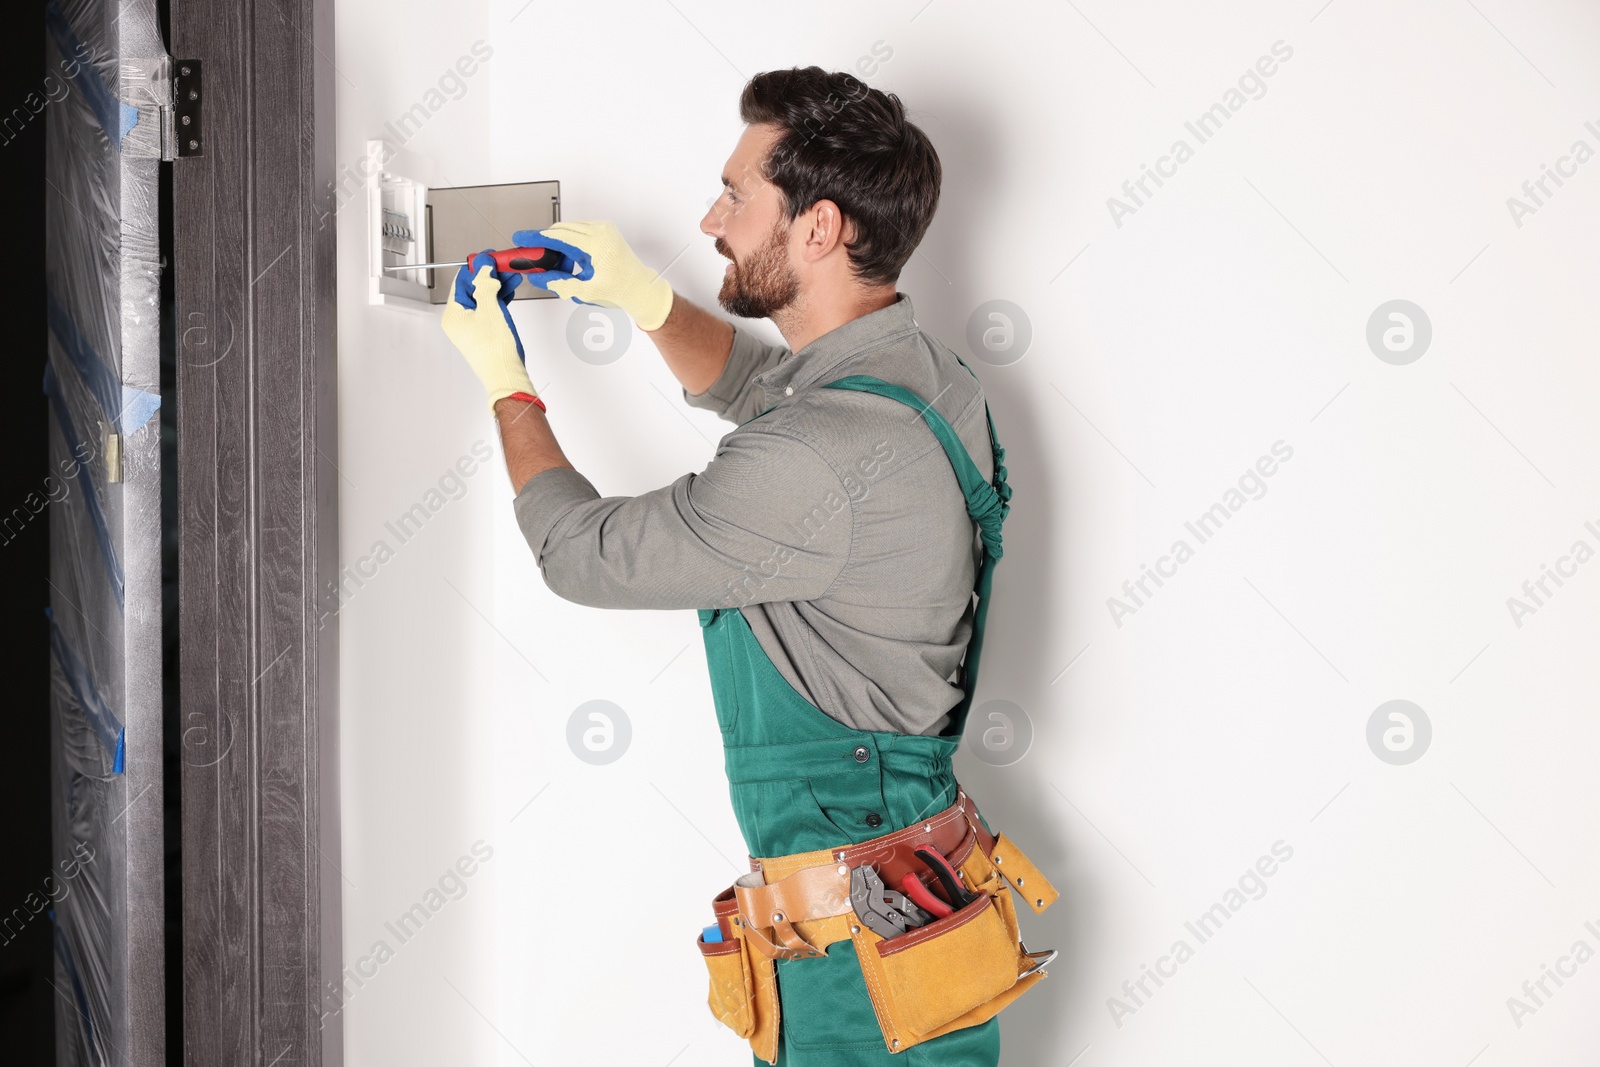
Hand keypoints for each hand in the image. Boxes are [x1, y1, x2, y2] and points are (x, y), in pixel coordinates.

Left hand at [441, 251, 539, 412]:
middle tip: (503, 265)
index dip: (477, 266)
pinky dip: (499, 300)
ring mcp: (471, 328)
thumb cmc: (495, 351)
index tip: (489, 256)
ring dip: (497, 286)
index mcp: (452, 315)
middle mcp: (458, 321)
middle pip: (473, 289)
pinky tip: (509, 291)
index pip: (462, 281)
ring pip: (483, 299)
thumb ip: (486, 284)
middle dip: (490, 276)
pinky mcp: (483, 333)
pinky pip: (489, 310)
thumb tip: (483, 268)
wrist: (506, 375)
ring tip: (511, 276)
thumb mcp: (490, 308)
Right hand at [512, 219, 673, 330]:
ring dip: (559, 246)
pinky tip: (572, 262)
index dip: (535, 238)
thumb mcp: (585, 291)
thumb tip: (538, 277)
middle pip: (561, 231)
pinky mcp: (605, 229)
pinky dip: (571, 244)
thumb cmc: (619, 289)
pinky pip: (579, 231)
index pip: (558, 237)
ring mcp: (604, 228)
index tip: (521, 239)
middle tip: (534, 258)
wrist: (639, 287)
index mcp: (597, 245)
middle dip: (545, 245)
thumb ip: (558, 282)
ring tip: (562, 268)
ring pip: (569, 230)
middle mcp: (601, 232)